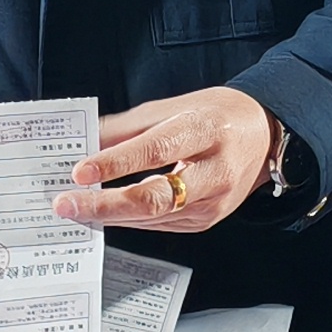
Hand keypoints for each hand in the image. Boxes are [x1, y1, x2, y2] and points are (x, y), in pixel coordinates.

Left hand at [60, 87, 278, 234]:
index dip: (116, 163)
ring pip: (153, 217)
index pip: (156, 150)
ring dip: (109, 214)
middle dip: (104, 204)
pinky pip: (159, 224)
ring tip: (74, 208)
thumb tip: (84, 140)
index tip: (79, 171)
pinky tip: (103, 213)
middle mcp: (215, 170)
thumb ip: (128, 127)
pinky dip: (128, 220)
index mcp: (206, 130)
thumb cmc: (216, 116)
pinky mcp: (207, 220)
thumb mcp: (173, 107)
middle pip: (155, 197)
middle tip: (66, 203)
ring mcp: (214, 201)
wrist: (264, 137)